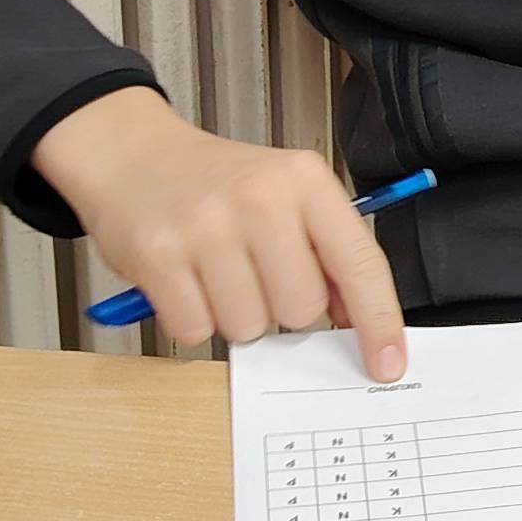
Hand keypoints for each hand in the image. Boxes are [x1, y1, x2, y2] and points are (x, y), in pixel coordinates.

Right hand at [31, 89, 406, 379]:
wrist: (134, 156)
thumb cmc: (218, 186)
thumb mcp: (287, 196)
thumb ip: (327, 252)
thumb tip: (358, 322)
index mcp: (305, 180)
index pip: (360, 262)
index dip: (379, 322)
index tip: (388, 364)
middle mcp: (260, 197)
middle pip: (302, 309)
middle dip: (282, 308)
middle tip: (255, 273)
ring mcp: (206, 225)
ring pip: (249, 327)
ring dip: (235, 316)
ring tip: (217, 273)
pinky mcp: (159, 255)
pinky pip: (196, 331)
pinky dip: (193, 319)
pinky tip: (187, 280)